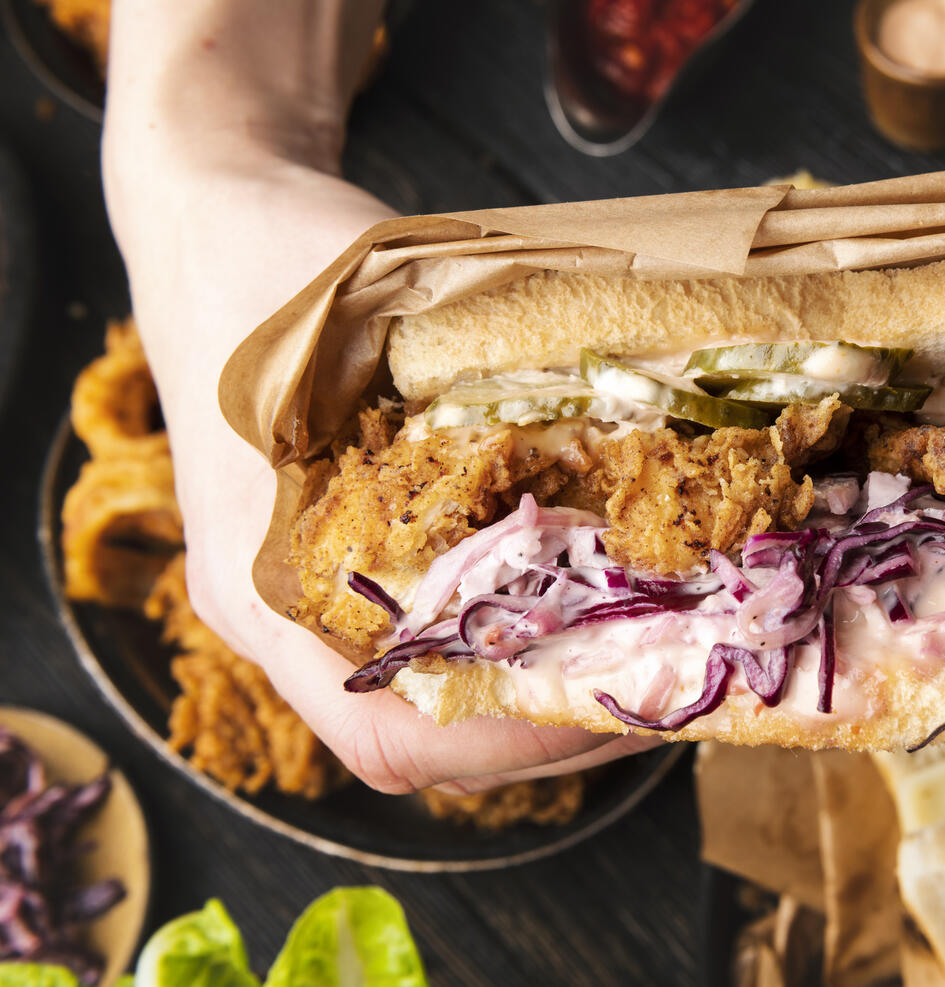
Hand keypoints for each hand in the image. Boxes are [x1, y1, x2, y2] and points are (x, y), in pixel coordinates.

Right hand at [102, 3, 657, 793]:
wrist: (207, 219)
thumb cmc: (276, 259)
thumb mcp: (380, 317)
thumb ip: (469, 396)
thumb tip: (623, 457)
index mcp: (262, 575)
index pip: (386, 737)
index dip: (509, 740)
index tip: (612, 695)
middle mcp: (276, 608)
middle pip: (421, 738)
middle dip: (550, 724)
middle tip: (658, 674)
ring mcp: (301, 589)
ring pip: (427, 699)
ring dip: (536, 691)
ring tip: (637, 647)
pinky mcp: (332, 560)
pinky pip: (422, 643)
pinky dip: (505, 643)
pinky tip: (576, 601)